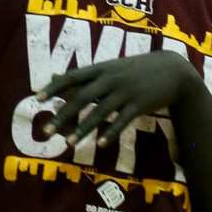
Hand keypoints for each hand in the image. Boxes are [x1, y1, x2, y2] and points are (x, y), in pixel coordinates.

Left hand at [37, 51, 201, 147]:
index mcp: (100, 68)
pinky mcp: (140, 104)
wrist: (173, 70)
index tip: (38, 98)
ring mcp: (125, 91)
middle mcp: (110, 79)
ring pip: (99, 112)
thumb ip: (84, 75)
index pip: (72, 76)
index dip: (54, 87)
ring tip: (69, 143)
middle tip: (46, 130)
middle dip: (62, 115)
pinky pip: (122, 121)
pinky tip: (101, 144)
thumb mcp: (109, 67)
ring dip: (83, 129)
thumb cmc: (135, 69)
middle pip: (81, 97)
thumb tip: (55, 77)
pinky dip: (111, 132)